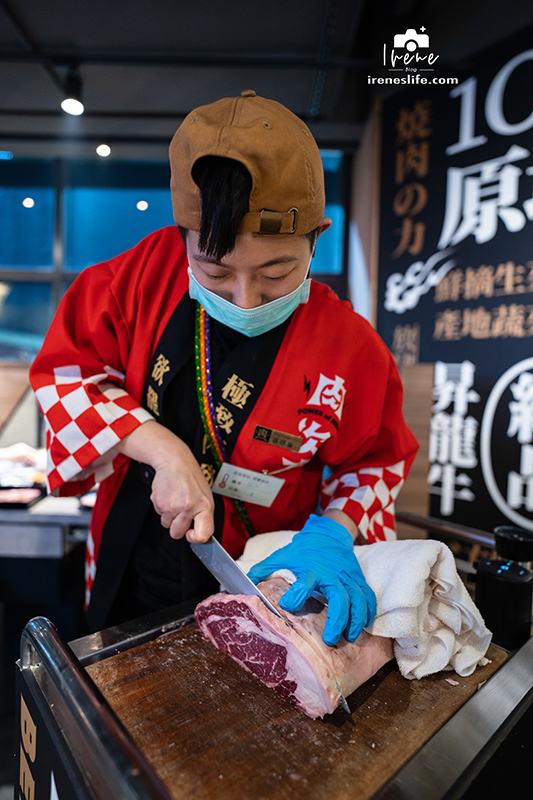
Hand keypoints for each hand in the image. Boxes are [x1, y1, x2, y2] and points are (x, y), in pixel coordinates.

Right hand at [116, 420, 214, 541]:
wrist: (175, 461)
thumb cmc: (192, 479)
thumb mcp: (206, 497)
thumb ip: (203, 517)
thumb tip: (199, 536)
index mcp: (204, 506)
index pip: (202, 535)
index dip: (195, 539)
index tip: (192, 534)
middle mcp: (188, 507)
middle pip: (177, 534)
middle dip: (178, 527)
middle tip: (182, 512)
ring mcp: (171, 505)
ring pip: (167, 525)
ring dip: (170, 516)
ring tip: (176, 500)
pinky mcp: (158, 502)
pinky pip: (160, 515)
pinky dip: (163, 508)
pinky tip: (169, 496)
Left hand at [247, 515, 375, 645]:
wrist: (328, 534)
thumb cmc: (303, 550)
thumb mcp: (281, 557)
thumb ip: (263, 571)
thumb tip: (242, 586)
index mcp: (310, 569)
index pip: (304, 583)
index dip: (296, 594)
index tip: (288, 605)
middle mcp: (331, 574)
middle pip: (339, 597)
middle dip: (336, 619)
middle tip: (329, 638)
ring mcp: (347, 577)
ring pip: (357, 600)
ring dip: (355, 620)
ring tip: (349, 636)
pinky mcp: (358, 579)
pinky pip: (368, 597)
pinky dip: (367, 612)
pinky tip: (362, 626)